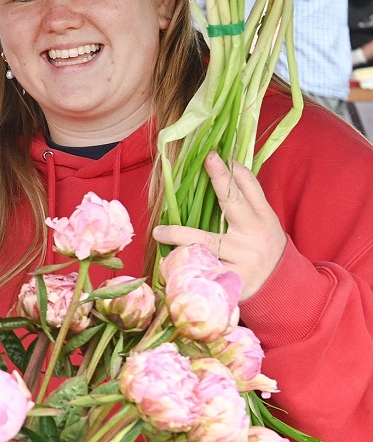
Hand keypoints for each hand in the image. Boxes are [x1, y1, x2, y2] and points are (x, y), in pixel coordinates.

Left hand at [152, 153, 285, 299]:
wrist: (282, 288)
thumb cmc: (263, 246)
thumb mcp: (264, 221)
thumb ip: (248, 196)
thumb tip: (230, 164)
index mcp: (262, 218)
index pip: (247, 188)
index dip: (230, 171)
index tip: (213, 154)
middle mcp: (253, 235)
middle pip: (233, 203)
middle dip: (220, 180)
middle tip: (204, 162)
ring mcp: (242, 258)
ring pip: (208, 242)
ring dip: (180, 236)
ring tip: (159, 232)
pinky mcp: (232, 279)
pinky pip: (203, 269)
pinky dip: (185, 265)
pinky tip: (169, 262)